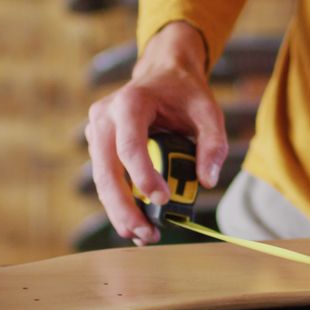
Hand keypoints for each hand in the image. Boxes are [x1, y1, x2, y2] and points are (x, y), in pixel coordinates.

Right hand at [85, 22, 227, 245]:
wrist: (163, 74)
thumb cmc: (185, 93)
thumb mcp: (208, 111)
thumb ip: (213, 144)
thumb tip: (207, 181)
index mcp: (130, 103)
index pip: (129, 145)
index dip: (143, 176)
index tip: (163, 200)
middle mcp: (105, 117)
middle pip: (106, 170)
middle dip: (124, 207)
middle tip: (145, 233)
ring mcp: (97, 132)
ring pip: (102, 180)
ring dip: (119, 212)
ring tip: (143, 236)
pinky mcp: (99, 146)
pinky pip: (106, 179)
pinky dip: (119, 203)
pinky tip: (136, 223)